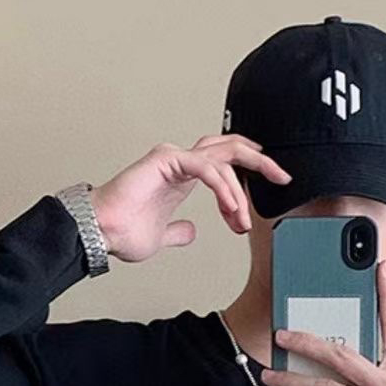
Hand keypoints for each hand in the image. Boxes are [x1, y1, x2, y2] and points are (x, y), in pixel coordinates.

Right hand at [88, 135, 290, 262]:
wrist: (102, 233)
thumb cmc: (123, 232)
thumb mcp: (163, 236)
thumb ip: (179, 231)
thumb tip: (191, 232)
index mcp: (182, 176)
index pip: (225, 163)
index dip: (249, 175)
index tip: (267, 194)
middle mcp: (181, 162)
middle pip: (230, 149)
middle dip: (261, 162)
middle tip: (283, 178)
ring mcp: (174, 158)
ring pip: (222, 160)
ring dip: (240, 191)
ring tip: (243, 220)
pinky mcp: (167, 160)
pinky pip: (206, 169)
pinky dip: (224, 189)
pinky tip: (232, 210)